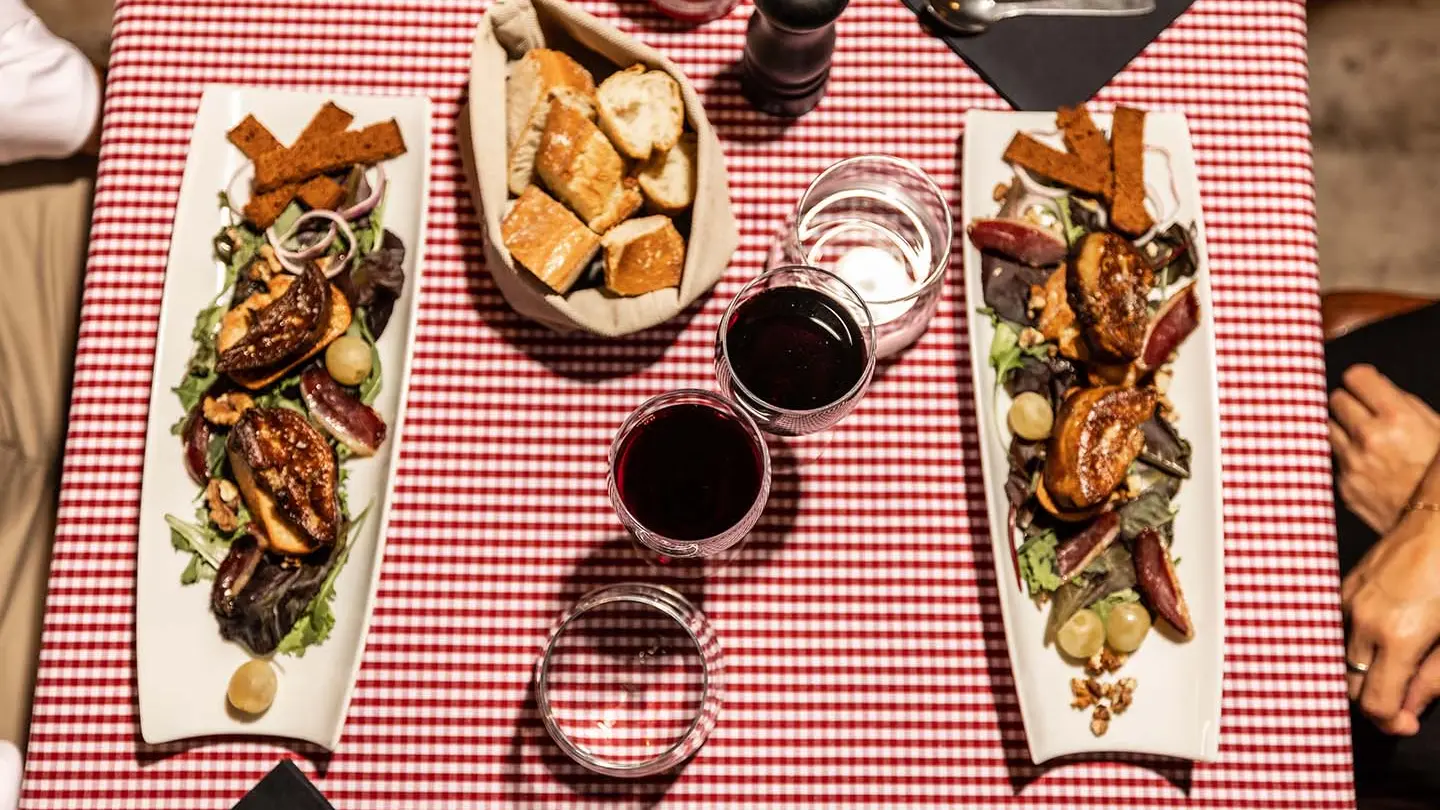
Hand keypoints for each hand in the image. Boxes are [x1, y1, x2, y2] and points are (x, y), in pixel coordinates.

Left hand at [1329, 364, 1439, 532]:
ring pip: (1327, 428)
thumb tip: (1379, 385)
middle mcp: (1368, 437)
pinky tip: (1367, 465)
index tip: (1365, 385)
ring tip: (1364, 438)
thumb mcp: (1438, 429)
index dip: (1361, 380)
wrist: (1435, 521)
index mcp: (1397, 418)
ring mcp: (1352, 463)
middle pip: (1336, 399)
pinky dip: (1346, 458)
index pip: (1356, 377)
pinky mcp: (1343, 485)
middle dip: (1350, 402)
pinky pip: (1334, 460)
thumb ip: (1407, 404)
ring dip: (1342, 429)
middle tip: (1364, 412)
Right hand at [1343, 509, 1439, 733]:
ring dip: (1364, 672)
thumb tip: (1411, 707)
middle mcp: (1363, 622)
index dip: (1391, 722)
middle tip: (1405, 699)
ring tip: (1395, 668)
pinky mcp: (1344, 586)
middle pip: (1352, 686)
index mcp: (1398, 637)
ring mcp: (1348, 602)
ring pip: (1342, 658)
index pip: (1375, 703)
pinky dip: (1355, 644)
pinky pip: (1339, 629)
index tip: (1408, 722)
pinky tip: (1380, 640)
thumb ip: (1435, 676)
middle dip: (1376, 701)